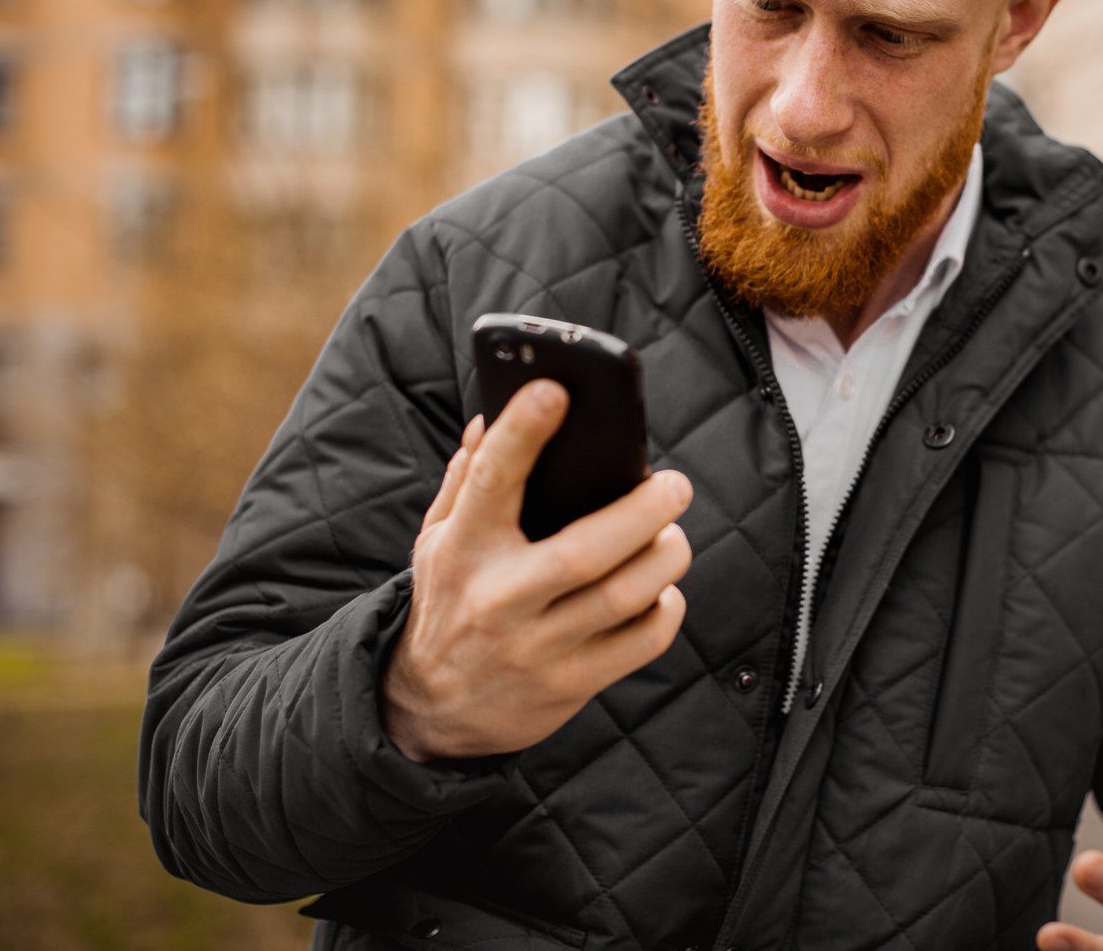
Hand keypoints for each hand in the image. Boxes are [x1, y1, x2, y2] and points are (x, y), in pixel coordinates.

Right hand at [380, 380, 692, 761]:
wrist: (428, 710)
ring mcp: (536, 647)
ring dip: (666, 558)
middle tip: (674, 485)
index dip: (522, 433)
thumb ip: (466, 480)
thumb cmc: (448, 603)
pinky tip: (661, 591)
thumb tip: (494, 416)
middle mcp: (499, 598)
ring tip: (674, 536)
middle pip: (585, 551)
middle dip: (642, 511)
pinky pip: (641, 642)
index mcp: (463, 549)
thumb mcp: (437, 542)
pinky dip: (665, 609)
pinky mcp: (568, 685)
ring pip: (624, 596)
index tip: (555, 391)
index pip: (490, 481)